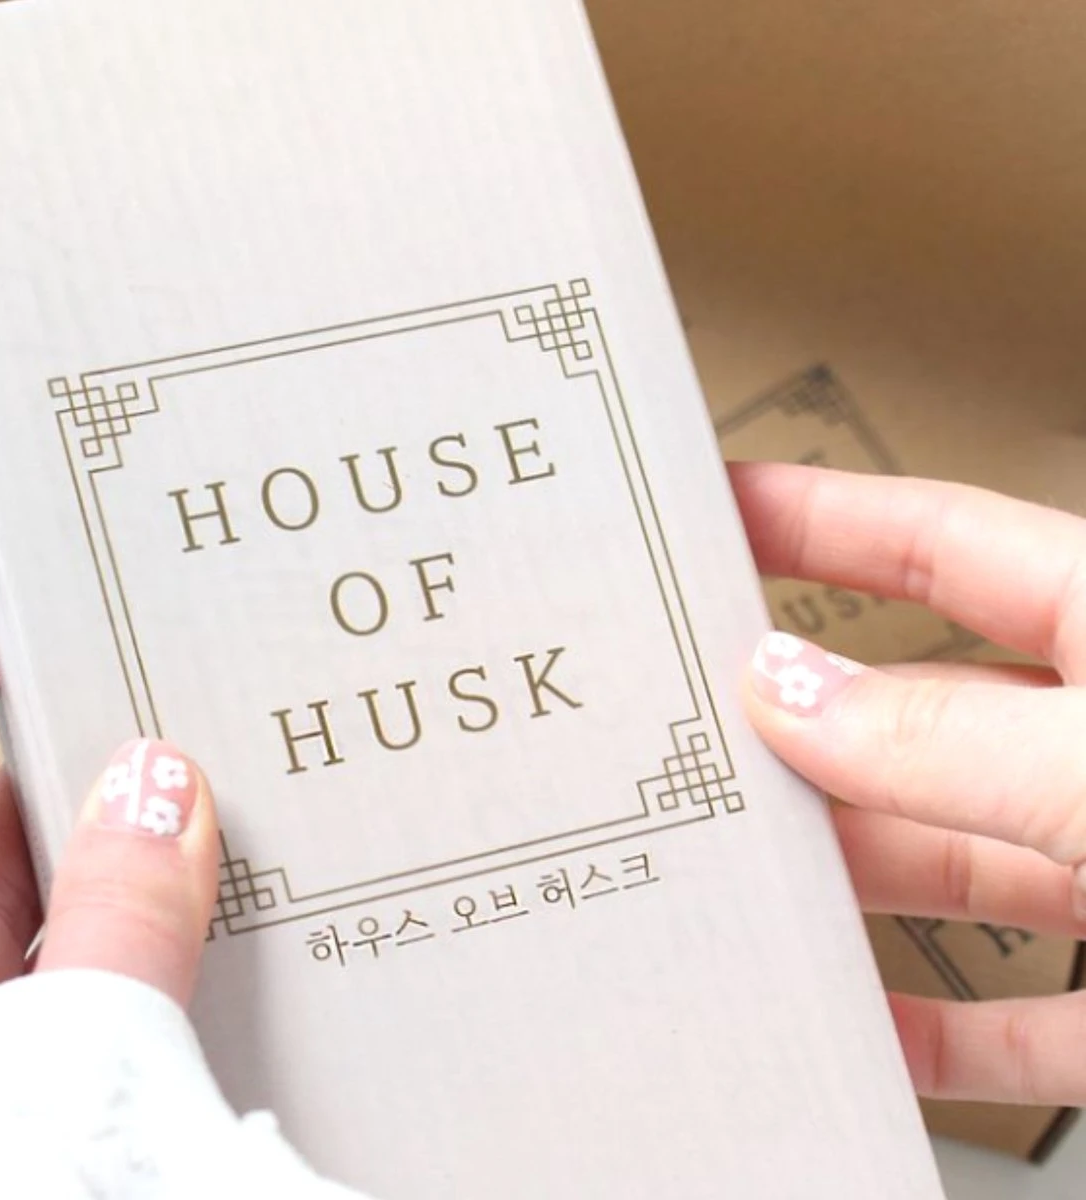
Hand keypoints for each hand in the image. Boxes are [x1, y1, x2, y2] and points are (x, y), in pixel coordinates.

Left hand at [0, 581, 220, 1039]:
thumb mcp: (54, 1077)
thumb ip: (117, 938)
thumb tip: (166, 798)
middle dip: (65, 809)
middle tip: (154, 734)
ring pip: (21, 971)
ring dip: (120, 908)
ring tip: (216, 842)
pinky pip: (63, 1041)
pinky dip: (131, 987)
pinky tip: (209, 947)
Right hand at [732, 462, 1085, 1108]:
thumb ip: (959, 737)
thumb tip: (792, 691)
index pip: (917, 543)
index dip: (803, 517)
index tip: (702, 515)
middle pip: (904, 711)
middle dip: (789, 720)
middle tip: (679, 726)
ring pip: (943, 863)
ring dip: (846, 886)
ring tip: (740, 889)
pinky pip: (1023, 1014)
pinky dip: (942, 1031)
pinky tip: (869, 1031)